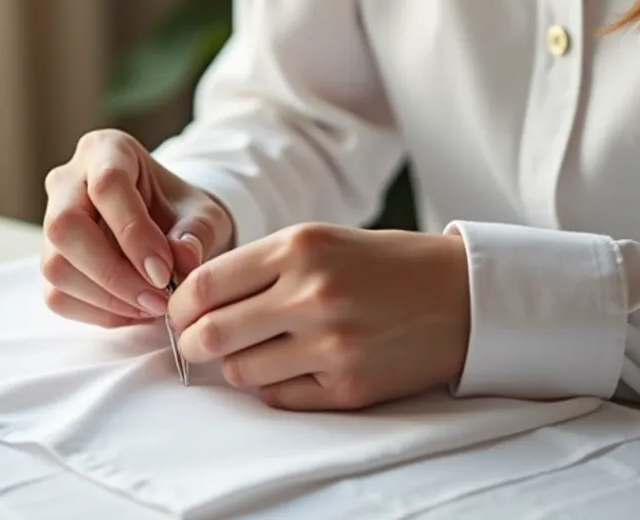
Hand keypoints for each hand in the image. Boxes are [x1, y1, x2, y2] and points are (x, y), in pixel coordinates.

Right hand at [41, 129, 234, 326]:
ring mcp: (50, 222)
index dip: (134, 233)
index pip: (107, 186)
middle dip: (113, 274)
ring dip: (107, 298)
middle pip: (65, 227)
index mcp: (106, 150)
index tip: (164, 272)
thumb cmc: (180, 210)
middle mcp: (68, 181)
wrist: (165, 223)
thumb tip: (183, 261)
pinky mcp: (50, 260)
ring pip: (56, 266)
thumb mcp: (204, 214)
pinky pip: (58, 295)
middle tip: (158, 299)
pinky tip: (133, 310)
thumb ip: (197, 233)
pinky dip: (98, 312)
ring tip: (152, 306)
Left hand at [167, 223, 471, 409]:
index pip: (205, 284)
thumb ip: (258, 267)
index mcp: (299, 248)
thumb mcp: (318, 241)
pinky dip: (273, 386)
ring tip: (255, 352)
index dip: (179, 305)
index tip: (180, 313)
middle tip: (196, 344)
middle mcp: (312, 295)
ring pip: (240, 371)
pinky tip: (293, 367)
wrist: (459, 295)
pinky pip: (278, 397)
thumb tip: (191, 302)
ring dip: (235, 366)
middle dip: (192, 344)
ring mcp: (331, 345)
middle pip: (212, 333)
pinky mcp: (349, 387)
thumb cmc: (379, 265)